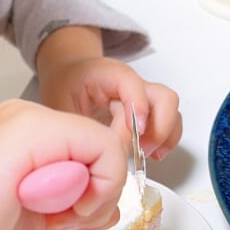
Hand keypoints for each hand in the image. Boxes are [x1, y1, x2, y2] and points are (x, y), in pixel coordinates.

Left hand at [38, 55, 181, 161]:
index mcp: (106, 74)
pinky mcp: (146, 109)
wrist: (69, 75)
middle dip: (158, 127)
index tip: (135, 131)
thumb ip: (79, 125)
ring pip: (170, 110)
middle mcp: (131, 83)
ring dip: (165, 135)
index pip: (131, 84)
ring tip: (147, 155)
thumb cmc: (64, 86)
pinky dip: (165, 139)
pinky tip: (150, 154)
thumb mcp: (60, 104)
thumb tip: (101, 150)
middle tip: (140, 149)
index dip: (138, 106)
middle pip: (163, 97)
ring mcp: (142, 95)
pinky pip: (167, 121)